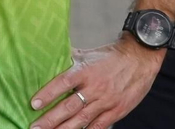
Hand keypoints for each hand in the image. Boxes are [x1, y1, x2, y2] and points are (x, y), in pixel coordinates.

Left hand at [29, 35, 163, 128]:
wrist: (140, 59)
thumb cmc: (112, 55)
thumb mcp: (88, 54)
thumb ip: (70, 59)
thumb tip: (50, 56)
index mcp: (85, 72)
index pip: (62, 83)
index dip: (48, 94)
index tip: (34, 104)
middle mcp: (94, 88)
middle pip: (69, 107)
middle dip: (51, 119)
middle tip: (35, 126)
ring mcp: (106, 102)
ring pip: (82, 119)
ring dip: (64, 128)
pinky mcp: (117, 111)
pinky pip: (100, 125)